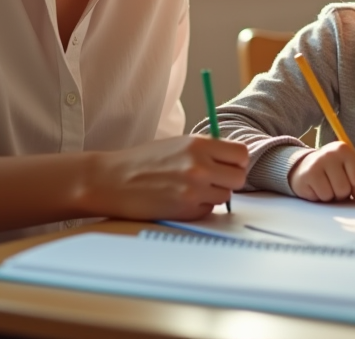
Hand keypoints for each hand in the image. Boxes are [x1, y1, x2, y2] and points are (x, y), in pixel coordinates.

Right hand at [80, 135, 248, 220]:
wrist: (112, 180)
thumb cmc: (143, 161)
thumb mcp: (178, 144)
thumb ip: (207, 150)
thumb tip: (233, 160)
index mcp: (199, 145)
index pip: (241, 154)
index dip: (236, 161)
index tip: (227, 164)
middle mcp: (200, 166)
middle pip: (239, 177)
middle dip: (228, 180)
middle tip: (212, 179)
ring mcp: (194, 190)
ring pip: (225, 196)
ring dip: (213, 195)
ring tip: (190, 189)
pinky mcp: (186, 210)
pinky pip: (208, 210)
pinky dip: (199, 207)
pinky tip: (180, 200)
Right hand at [288, 141, 354, 201]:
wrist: (305, 167)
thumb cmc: (334, 168)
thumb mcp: (353, 165)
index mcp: (344, 149)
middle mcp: (330, 153)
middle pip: (346, 188)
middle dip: (345, 193)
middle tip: (339, 186)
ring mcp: (316, 164)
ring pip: (335, 194)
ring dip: (334, 196)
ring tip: (329, 186)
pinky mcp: (307, 175)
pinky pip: (322, 197)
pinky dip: (323, 197)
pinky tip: (319, 188)